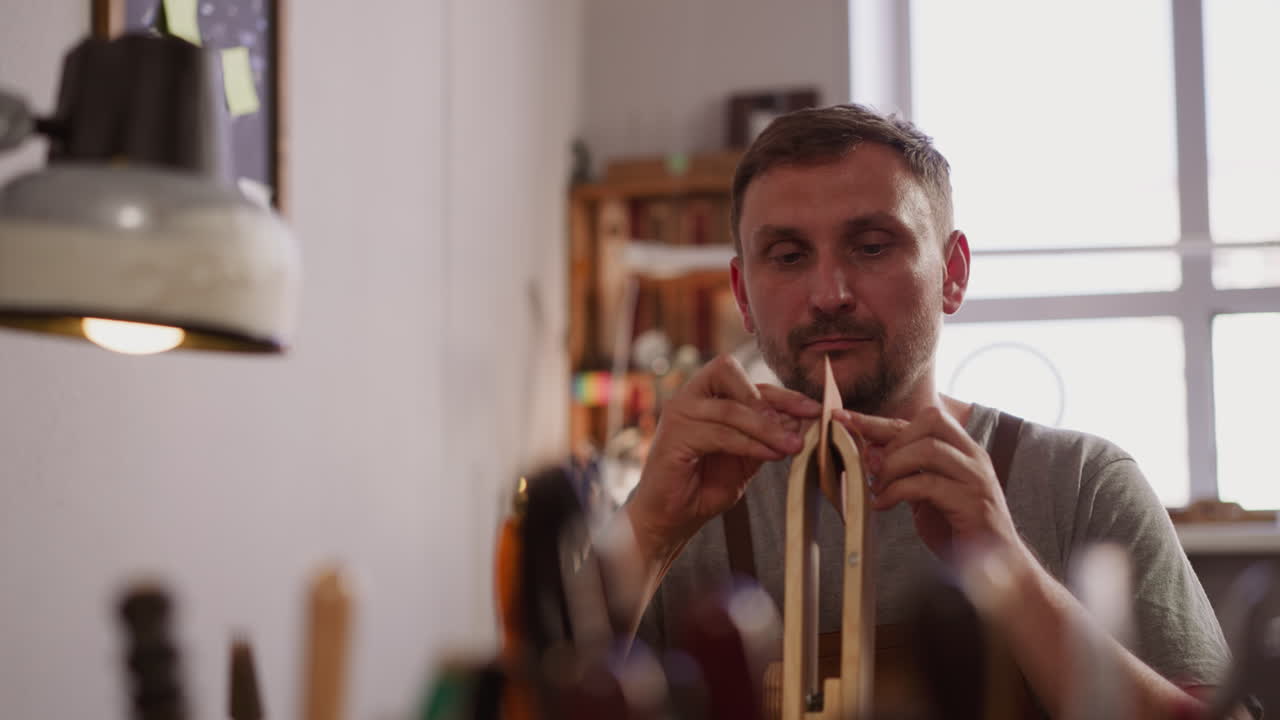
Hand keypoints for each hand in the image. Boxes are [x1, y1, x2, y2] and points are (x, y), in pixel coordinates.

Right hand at [626, 355, 820, 562]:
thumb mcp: (746, 455)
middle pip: (729, 372)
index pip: (747, 380)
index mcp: (705, 394)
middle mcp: (689, 396)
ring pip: (730, 408)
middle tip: (800, 421)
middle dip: (769, 397)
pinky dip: (750, 444)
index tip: (814, 408)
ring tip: (792, 446)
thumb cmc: (705, 484)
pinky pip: (720, 433)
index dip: (783, 392)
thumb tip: (802, 419)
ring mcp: (678, 413)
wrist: (672, 516)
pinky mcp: (674, 436)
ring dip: (767, 428)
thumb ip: (767, 435)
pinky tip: (771, 455)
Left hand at [833, 405, 1020, 557]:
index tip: (843, 418)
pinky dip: (896, 492)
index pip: (919, 419)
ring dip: (892, 466)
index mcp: (963, 449)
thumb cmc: (956, 529)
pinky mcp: (972, 503)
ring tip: (876, 488)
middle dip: (891, 439)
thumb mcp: (925, 493)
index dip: (879, 419)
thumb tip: (868, 451)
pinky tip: (882, 505)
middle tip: (870, 467)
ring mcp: (976, 478)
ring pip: (928, 449)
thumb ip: (905, 471)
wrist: (996, 567)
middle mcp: (973, 456)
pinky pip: (927, 485)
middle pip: (929, 420)